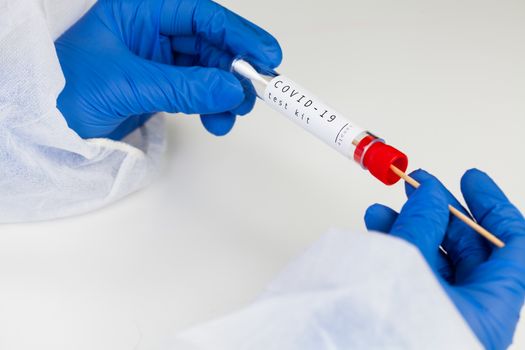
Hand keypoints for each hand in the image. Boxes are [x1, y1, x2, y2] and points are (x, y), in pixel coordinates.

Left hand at [55, 0, 281, 138]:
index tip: (266, 56)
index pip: (200, 15)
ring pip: (209, 71)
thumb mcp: (127, 84)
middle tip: (254, 92)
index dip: (238, 34)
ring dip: (227, 93)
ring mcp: (159, 61)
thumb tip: (231, 88)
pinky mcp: (161, 87)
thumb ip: (183, 86)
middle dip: (235, 69)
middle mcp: (152, 32)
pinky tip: (217, 121)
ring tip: (233, 113)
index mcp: (140, 11)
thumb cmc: (64, 91)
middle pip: (210, 43)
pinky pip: (198, 92)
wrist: (45, 128)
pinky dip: (212, 107)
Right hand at [364, 169, 524, 349]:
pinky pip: (412, 275)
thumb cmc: (386, 335)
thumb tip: (430, 195)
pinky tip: (377, 231)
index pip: (512, 247)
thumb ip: (422, 224)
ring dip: (410, 228)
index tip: (471, 181)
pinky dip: (395, 250)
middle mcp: (469, 314)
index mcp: (489, 310)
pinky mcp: (412, 316)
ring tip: (384, 210)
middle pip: (468, 251)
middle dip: (439, 213)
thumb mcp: (409, 267)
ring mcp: (440, 316)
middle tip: (419, 187)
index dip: (492, 207)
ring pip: (434, 262)